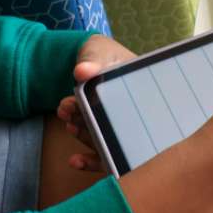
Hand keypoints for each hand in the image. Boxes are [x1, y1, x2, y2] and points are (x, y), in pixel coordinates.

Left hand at [55, 34, 135, 171]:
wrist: (91, 59)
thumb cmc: (101, 53)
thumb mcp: (98, 51)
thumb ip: (92, 60)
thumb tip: (81, 71)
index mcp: (145, 94)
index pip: (139, 111)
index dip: (114, 116)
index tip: (87, 107)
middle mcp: (139, 115)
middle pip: (124, 131)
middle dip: (95, 128)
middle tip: (72, 119)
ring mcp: (123, 128)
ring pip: (112, 143)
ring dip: (88, 138)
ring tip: (68, 124)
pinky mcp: (107, 138)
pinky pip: (105, 156)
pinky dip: (90, 161)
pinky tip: (74, 161)